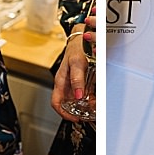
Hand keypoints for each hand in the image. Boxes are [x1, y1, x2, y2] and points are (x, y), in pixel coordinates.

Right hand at [50, 7, 95, 121]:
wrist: (85, 36)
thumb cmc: (77, 48)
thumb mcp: (76, 63)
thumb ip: (76, 80)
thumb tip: (78, 96)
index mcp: (60, 81)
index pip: (56, 104)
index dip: (64, 114)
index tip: (75, 118)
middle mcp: (66, 84)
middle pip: (68, 104)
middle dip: (77, 111)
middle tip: (88, 114)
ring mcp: (74, 82)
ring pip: (78, 100)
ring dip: (86, 105)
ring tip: (94, 106)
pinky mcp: (82, 80)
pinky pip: (85, 93)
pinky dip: (91, 97)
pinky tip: (96, 97)